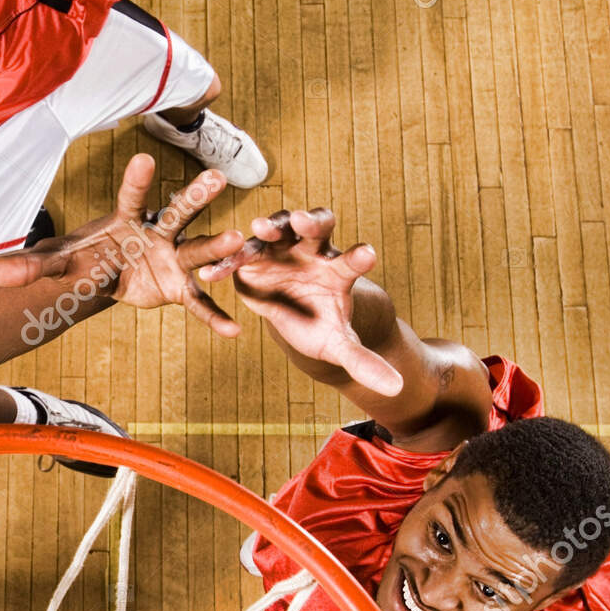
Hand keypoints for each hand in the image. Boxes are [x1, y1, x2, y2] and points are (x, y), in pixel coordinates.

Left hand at [0, 153, 245, 335]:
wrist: (104, 274)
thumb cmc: (82, 258)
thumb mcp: (53, 264)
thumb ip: (24, 269)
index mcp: (123, 220)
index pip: (129, 198)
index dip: (135, 182)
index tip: (143, 159)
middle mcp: (154, 232)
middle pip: (174, 213)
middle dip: (193, 197)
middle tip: (216, 178)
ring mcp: (171, 258)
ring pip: (196, 249)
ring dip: (215, 247)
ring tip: (236, 240)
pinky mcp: (178, 287)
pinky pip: (198, 302)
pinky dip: (214, 316)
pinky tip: (234, 332)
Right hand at [200, 208, 401, 394]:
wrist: (292, 314)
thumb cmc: (319, 323)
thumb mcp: (338, 345)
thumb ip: (363, 362)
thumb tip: (396, 388)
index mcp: (339, 270)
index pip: (353, 260)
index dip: (359, 257)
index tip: (366, 256)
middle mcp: (313, 252)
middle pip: (317, 228)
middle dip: (311, 222)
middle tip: (305, 221)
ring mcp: (284, 249)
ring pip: (280, 228)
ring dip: (271, 225)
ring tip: (259, 227)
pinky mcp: (256, 256)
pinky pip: (242, 253)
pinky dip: (229, 260)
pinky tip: (213, 272)